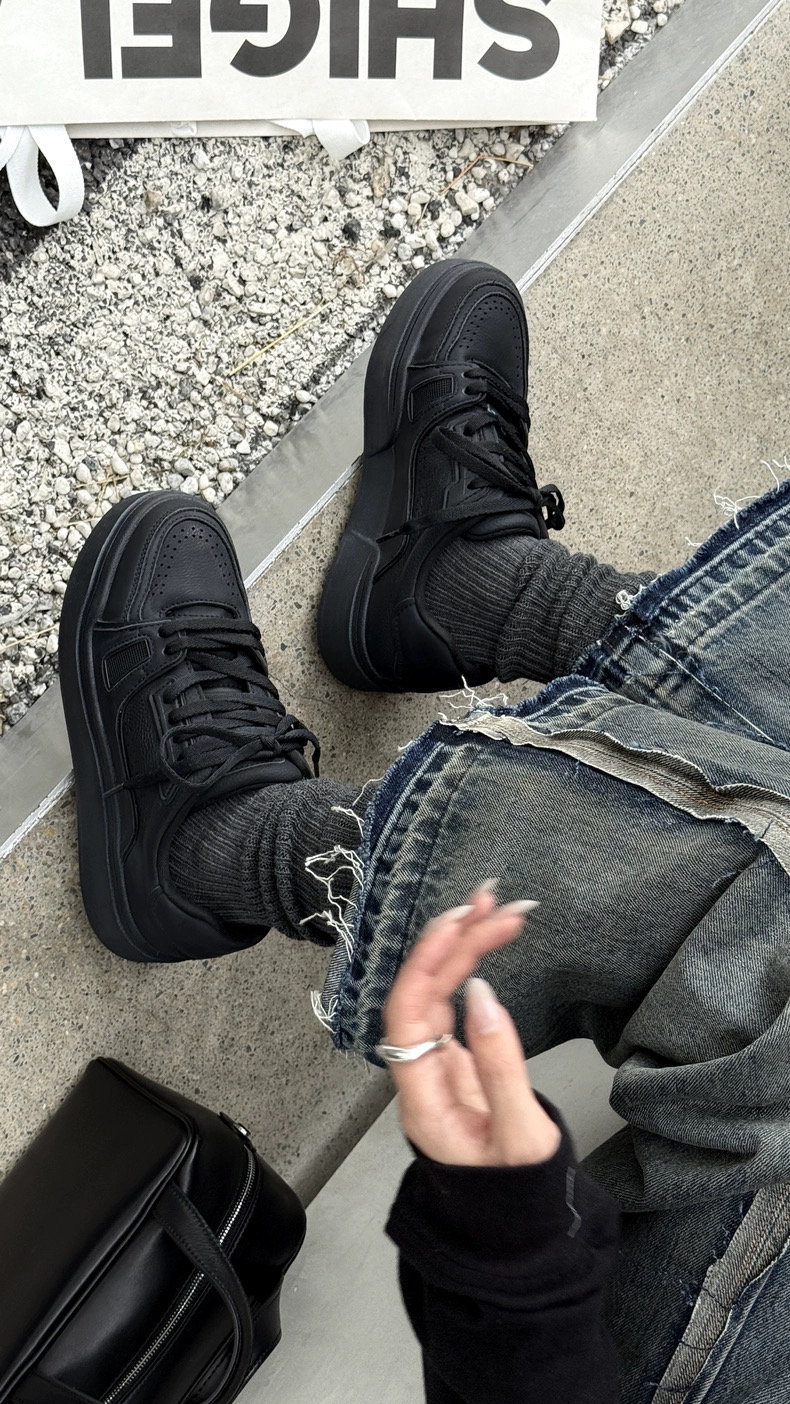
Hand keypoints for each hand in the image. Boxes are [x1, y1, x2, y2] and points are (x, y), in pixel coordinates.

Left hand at [383, 887, 561, 1167]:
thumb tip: (482, 994)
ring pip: (439, 992)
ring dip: (465, 947)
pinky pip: (454, 1003)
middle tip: (496, 902)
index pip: (407, 1013)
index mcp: (422, 1098)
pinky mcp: (456, 1060)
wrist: (517, 1228)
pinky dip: (472, 968)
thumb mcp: (519, 1136)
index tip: (459, 923)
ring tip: (498, 907)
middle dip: (455, 941)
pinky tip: (488, 940)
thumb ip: (500, 1066)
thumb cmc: (515, 1193)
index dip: (427, 963)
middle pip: (423, 992)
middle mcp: (420, 1074)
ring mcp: (436, 1064)